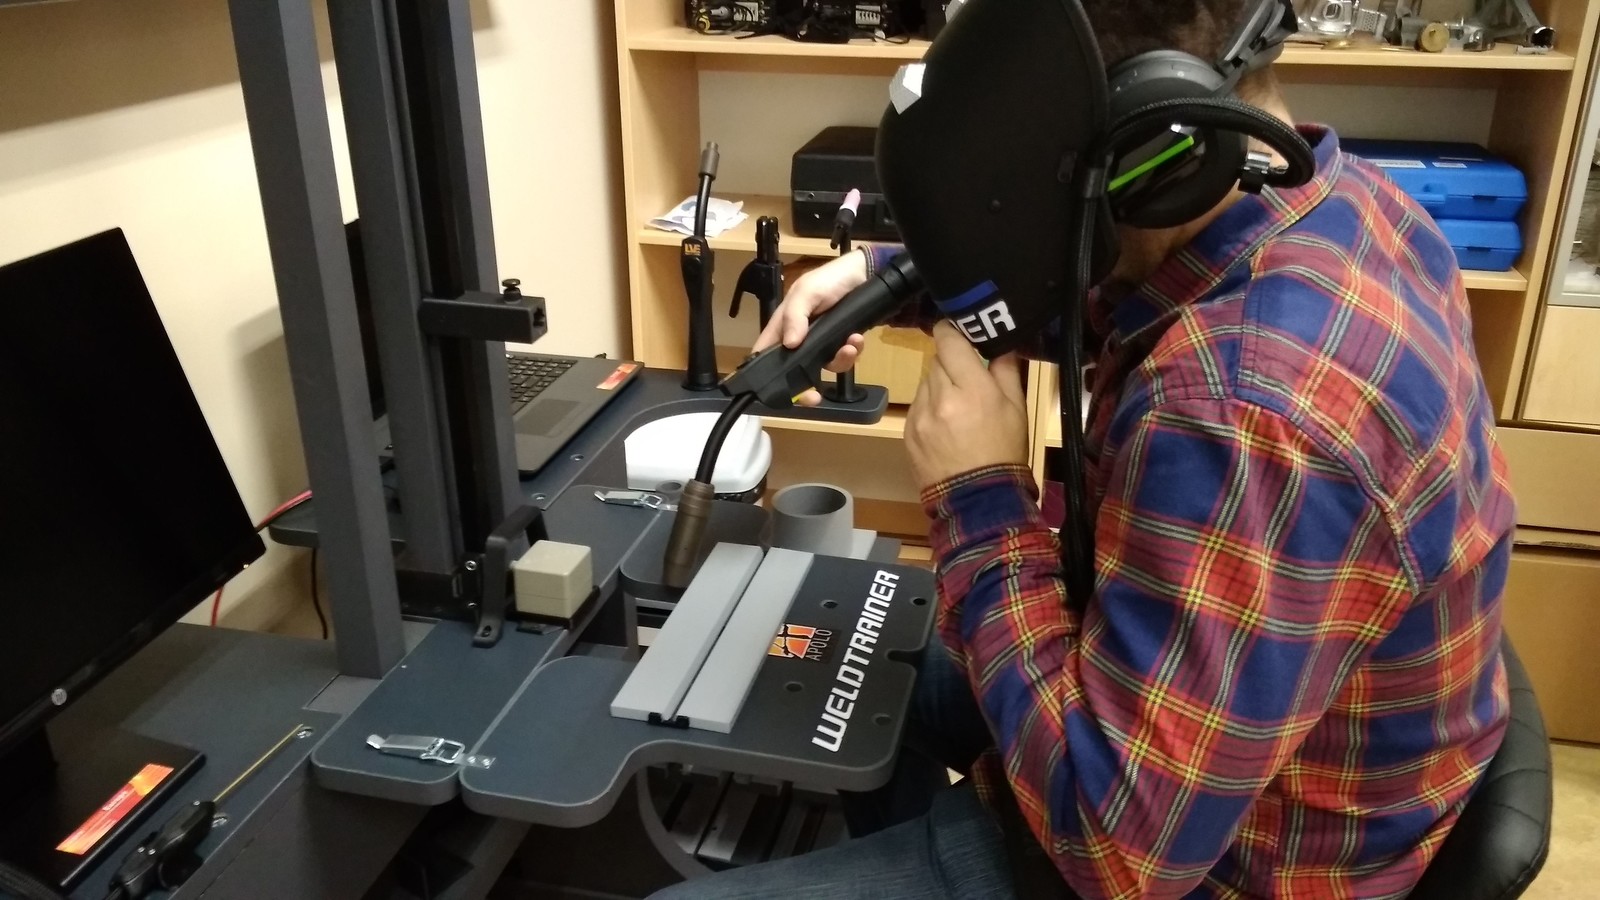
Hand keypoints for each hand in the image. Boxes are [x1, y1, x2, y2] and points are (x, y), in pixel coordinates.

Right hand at [753, 250, 870, 406]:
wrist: (865, 275)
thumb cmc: (830, 280)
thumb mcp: (807, 292)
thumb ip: (795, 316)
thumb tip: (790, 344)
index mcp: (783, 325)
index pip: (765, 351)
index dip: (762, 372)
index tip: (771, 391)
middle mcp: (799, 337)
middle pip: (793, 371)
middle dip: (803, 388)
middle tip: (812, 398)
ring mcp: (821, 343)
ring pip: (823, 367)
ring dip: (838, 361)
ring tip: (850, 346)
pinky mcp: (840, 344)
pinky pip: (843, 359)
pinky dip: (851, 352)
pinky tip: (856, 339)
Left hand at [905, 321, 1029, 490]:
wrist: (979, 502)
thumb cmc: (1005, 452)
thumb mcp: (1017, 408)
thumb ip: (1005, 369)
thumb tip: (998, 342)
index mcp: (971, 388)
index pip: (948, 340)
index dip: (951, 330)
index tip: (957, 331)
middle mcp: (940, 397)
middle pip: (936, 360)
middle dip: (951, 364)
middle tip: (968, 380)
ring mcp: (919, 416)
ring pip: (925, 383)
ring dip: (938, 386)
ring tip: (958, 409)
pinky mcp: (906, 433)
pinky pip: (916, 406)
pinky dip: (928, 409)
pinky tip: (945, 427)